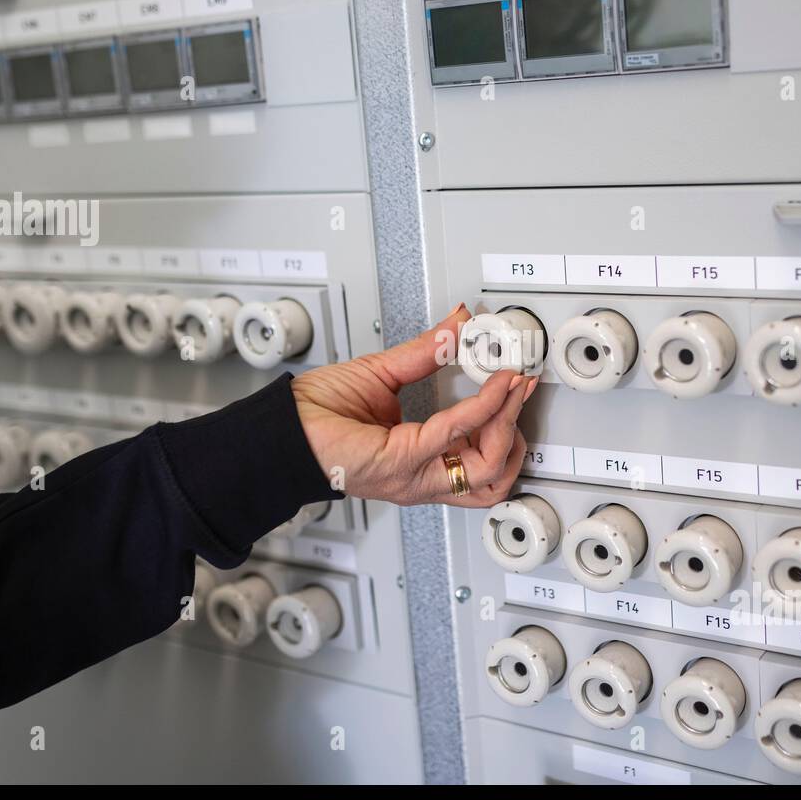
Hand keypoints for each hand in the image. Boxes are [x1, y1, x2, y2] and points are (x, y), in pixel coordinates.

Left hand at [291, 304, 536, 506]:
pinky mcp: (401, 460)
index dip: (507, 423)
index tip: (516, 384)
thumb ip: (428, 349)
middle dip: (515, 429)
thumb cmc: (317, 414)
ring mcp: (414, 474)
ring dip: (506, 423)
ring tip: (510, 388)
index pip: (482, 459)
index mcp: (421, 460)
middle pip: (494, 473)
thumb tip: (459, 323)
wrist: (282, 427)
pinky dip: (480, 407)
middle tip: (519, 389)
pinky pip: (454, 434)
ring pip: (486, 467)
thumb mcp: (385, 372)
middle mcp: (423, 475)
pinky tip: (491, 385)